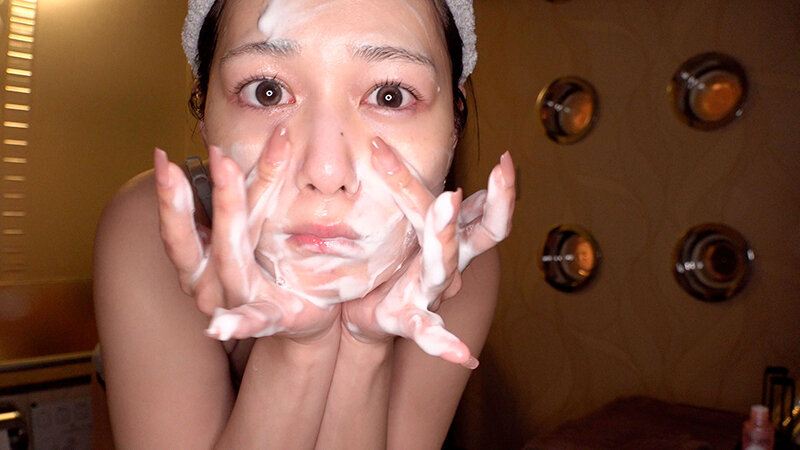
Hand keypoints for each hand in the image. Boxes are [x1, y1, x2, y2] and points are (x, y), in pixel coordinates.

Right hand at [154, 128, 338, 340]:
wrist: (304, 317)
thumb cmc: (274, 267)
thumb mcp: (260, 227)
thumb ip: (256, 189)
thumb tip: (263, 135)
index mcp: (201, 258)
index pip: (185, 219)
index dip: (169, 192)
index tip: (163, 155)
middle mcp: (208, 281)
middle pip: (194, 238)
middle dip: (197, 195)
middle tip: (213, 154)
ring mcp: (234, 300)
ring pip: (228, 259)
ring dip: (228, 215)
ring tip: (223, 175)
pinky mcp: (267, 318)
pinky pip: (249, 321)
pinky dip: (233, 324)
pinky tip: (217, 327)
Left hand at [341, 138, 514, 367]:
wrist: (368, 310)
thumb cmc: (391, 261)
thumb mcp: (403, 222)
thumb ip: (409, 191)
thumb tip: (392, 145)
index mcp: (451, 234)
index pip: (464, 200)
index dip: (480, 179)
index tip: (490, 154)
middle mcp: (451, 261)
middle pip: (482, 232)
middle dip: (497, 203)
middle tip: (503, 171)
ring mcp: (433, 289)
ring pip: (443, 263)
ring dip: (445, 235)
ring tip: (447, 203)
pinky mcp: (409, 316)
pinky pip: (427, 331)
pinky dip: (445, 343)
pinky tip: (462, 355)